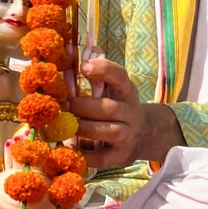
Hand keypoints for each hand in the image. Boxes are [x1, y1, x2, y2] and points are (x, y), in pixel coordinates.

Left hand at [67, 57, 182, 169]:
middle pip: (109, 108)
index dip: (103, 70)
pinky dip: (85, 155)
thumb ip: (94, 73)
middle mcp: (131, 112)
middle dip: (82, 106)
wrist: (145, 134)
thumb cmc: (119, 106)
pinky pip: (103, 157)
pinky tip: (70, 149)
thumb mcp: (113, 88)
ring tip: (64, 125)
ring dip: (83, 128)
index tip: (83, 66)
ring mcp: (128, 135)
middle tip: (62, 105)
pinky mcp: (121, 156)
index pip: (120, 76)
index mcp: (126, 92)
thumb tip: (69, 50)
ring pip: (107, 131)